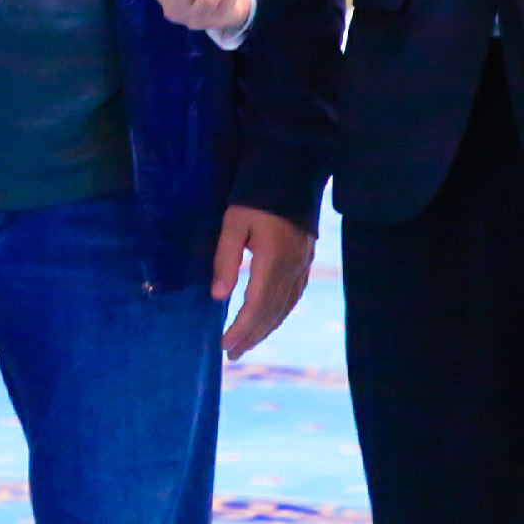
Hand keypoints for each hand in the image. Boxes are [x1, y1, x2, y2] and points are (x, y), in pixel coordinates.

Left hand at [212, 206, 313, 359]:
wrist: (292, 169)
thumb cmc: (256, 193)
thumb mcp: (233, 222)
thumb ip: (226, 259)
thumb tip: (218, 296)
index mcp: (274, 259)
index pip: (256, 306)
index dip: (241, 329)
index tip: (223, 345)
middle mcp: (293, 267)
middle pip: (272, 313)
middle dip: (251, 336)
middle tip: (231, 354)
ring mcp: (303, 264)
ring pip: (285, 307)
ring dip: (265, 329)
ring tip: (246, 343)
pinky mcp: (306, 259)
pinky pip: (294, 296)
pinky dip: (279, 313)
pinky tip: (269, 319)